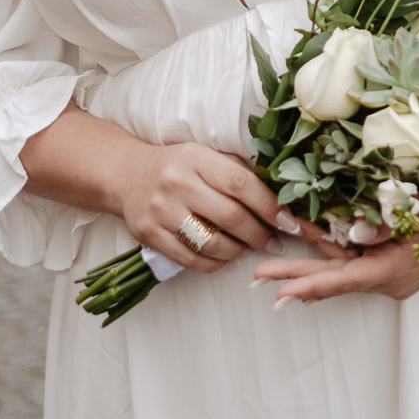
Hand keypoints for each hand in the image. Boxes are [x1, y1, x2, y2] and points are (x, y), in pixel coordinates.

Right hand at [115, 142, 295, 274]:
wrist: (128, 175)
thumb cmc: (178, 165)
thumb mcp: (206, 155)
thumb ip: (237, 171)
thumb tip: (281, 197)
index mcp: (197, 157)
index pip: (241, 183)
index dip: (270, 205)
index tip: (289, 221)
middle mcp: (177, 183)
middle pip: (230, 216)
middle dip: (260, 234)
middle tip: (275, 241)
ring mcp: (160, 211)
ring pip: (211, 242)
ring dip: (238, 251)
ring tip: (250, 248)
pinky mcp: (149, 235)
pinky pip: (190, 259)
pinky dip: (215, 263)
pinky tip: (226, 257)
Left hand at [252, 213, 418, 304]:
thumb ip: (386, 223)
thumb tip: (351, 232)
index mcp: (396, 268)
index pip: (345, 278)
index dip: (312, 284)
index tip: (281, 292)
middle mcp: (390, 278)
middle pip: (336, 277)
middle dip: (297, 277)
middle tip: (257, 278)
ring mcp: (393, 275)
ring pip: (345, 267)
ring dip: (313, 262)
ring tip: (271, 263)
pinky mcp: (395, 266)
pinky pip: (359, 262)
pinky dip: (336, 255)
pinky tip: (312, 247)